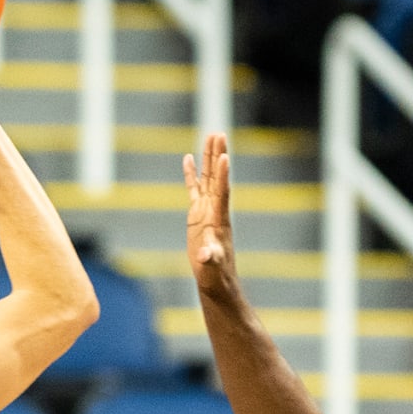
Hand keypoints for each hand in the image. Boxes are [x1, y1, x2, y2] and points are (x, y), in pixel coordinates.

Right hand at [183, 132, 234, 293]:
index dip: (223, 176)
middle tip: (218, 134)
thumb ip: (209, 258)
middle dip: (217, 156)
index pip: (222, 193)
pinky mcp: (197, 214)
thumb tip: (205, 254)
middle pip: (217, 178)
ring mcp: (206, 210)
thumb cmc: (215, 274)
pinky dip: (191, 174)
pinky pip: (194, 189)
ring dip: (208, 158)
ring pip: (208, 178)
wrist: (215, 279)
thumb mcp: (211, 267)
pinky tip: (188, 158)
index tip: (224, 156)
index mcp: (218, 220)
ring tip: (210, 136)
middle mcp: (214, 210)